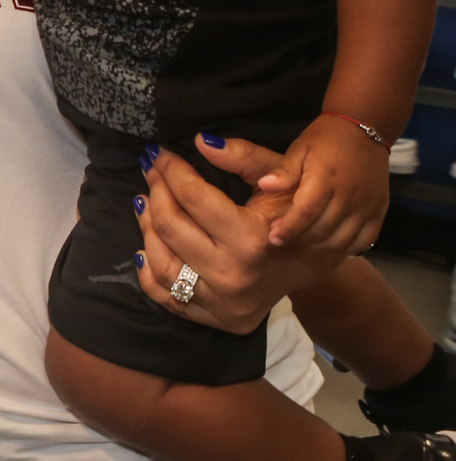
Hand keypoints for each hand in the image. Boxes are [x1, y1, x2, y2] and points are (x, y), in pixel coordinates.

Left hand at [135, 137, 343, 332]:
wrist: (315, 264)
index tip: (159, 154)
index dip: (170, 169)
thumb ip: (242, 157)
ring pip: (161, 262)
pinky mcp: (217, 319)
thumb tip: (200, 141)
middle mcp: (234, 275)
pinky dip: (148, 271)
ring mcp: (223, 302)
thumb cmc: (294, 213)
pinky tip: (146, 244)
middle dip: (155, 190)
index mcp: (252, 239)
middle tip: (152, 171)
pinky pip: (166, 297)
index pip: (192, 197)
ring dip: (147, 226)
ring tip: (145, 201)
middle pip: (171, 227)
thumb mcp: (279, 180)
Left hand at [254, 114, 389, 251]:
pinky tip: (330, 240)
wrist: (363, 129)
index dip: (288, 229)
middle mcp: (349, 195)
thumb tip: (263, 186)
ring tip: (305, 237)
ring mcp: (367, 205)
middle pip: (322, 230)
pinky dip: (346, 247)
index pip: (305, 212)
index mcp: (325, 178)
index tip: (273, 237)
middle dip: (300, 237)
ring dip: (320, 244)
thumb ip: (284, 170)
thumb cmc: (325, 139)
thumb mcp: (300, 148)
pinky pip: (364, 241)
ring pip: (342, 240)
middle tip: (285, 234)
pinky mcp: (380, 210)